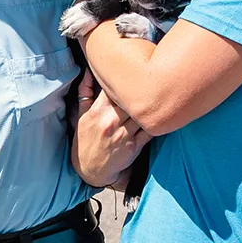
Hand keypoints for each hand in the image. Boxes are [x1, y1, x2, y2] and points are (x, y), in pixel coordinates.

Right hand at [71, 70, 151, 187]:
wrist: (89, 169)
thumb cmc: (85, 140)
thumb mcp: (81, 115)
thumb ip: (85, 92)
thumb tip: (89, 73)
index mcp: (97, 112)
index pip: (114, 89)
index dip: (124, 79)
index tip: (131, 74)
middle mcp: (111, 122)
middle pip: (131, 99)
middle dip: (140, 90)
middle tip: (150, 81)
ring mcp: (123, 135)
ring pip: (142, 113)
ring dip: (150, 105)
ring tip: (158, 95)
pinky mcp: (134, 146)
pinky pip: (150, 130)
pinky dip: (156, 122)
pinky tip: (161, 114)